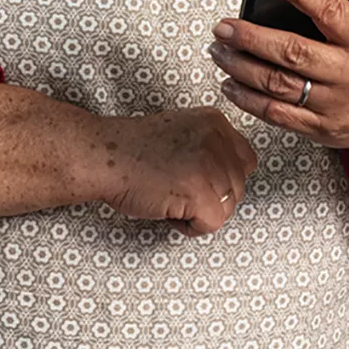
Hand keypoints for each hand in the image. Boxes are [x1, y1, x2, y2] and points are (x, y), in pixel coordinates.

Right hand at [91, 108, 256, 236]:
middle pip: (237, 187)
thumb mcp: (182, 132)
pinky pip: (212, 224)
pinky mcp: (199, 192)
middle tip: (176, 189)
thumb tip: (231, 179)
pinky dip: (190, 226)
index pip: (246, 161)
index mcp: (215, 121)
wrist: (103, 156)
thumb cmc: (133, 150)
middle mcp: (217, 139)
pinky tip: (167, 209)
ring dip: (198, 212)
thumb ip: (211, 147)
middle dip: (210, 198)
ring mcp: (210, 165)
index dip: (223, 179)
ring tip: (169, 197)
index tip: (197, 179)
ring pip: (227, 208)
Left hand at [209, 0, 348, 152]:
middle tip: (224, 26)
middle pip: (293, 53)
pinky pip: (277, 114)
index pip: (333, 12)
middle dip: (252, 38)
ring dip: (241, 67)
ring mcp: (332, 104)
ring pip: (278, 85)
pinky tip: (230, 83)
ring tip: (219, 50)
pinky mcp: (318, 127)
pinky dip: (248, 100)